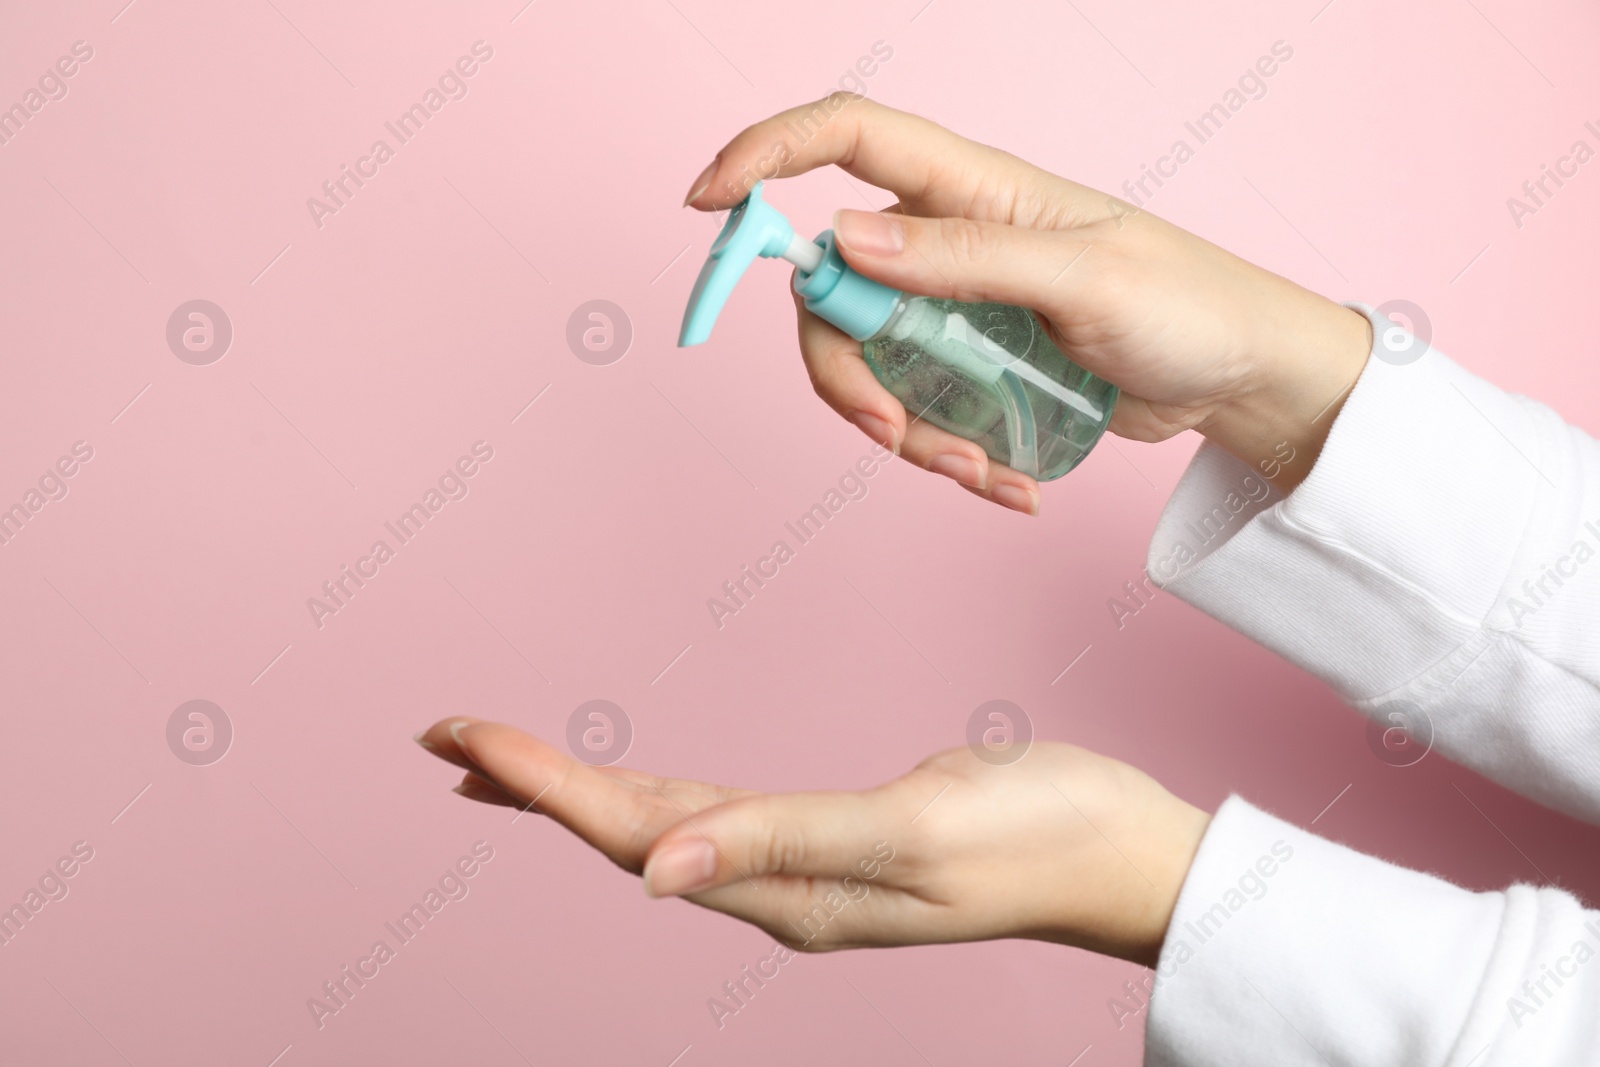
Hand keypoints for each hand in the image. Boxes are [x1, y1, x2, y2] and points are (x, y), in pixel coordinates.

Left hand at [415, 717, 1209, 965]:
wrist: (1125, 852)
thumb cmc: (1039, 835)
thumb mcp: (913, 833)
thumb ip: (782, 842)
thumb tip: (651, 873)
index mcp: (786, 890)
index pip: (631, 833)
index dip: (541, 787)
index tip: (461, 738)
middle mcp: (778, 888)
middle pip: (626, 831)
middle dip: (531, 785)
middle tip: (445, 735)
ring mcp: (804, 867)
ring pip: (661, 825)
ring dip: (574, 793)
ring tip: (496, 765)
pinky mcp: (833, 838)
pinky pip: (710, 815)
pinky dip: (647, 795)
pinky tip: (627, 794)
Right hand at [684, 95, 1372, 511]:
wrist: (1239, 377)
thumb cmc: (1186, 303)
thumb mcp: (1081, 278)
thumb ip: (963, 257)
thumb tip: (843, 237)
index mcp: (972, 190)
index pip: (847, 137)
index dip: (765, 156)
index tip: (707, 206)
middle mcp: (947, 242)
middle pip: (833, 291)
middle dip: (848, 376)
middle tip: (899, 437)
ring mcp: (955, 310)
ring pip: (868, 367)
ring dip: (909, 436)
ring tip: (983, 472)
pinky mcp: (972, 369)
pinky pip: (917, 412)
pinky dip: (948, 460)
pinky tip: (1009, 483)